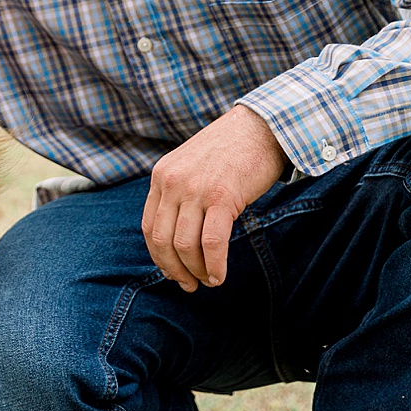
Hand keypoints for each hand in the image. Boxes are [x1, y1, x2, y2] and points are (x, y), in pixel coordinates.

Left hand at [141, 106, 287, 291]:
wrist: (261, 126)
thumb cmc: (231, 151)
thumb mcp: (191, 167)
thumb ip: (179, 194)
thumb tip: (178, 239)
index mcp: (161, 176)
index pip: (149, 226)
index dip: (159, 256)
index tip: (172, 271)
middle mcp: (172, 182)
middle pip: (163, 240)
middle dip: (174, 269)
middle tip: (188, 285)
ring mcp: (196, 189)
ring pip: (185, 245)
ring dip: (196, 271)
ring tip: (208, 281)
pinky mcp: (222, 196)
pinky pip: (212, 242)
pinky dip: (214, 265)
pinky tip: (219, 276)